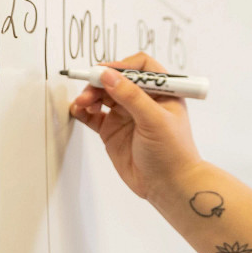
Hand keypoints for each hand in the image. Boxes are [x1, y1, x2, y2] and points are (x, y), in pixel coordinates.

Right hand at [65, 51, 201, 199]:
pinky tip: (78, 110)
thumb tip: (108, 75)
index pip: (140, 67)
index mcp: (161, 91)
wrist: (168, 186)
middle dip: (100, 81)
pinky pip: (93, 115)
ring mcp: (126, 115)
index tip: (106, 72)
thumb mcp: (155, 120)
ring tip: (82, 103)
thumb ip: (131, 97)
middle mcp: (142, 100)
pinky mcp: (112, 131)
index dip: (122, 66)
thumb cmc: (173, 153)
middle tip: (88, 89)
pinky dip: (83, 110)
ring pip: (102, 95)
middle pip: (116, 79)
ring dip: (90, 95)